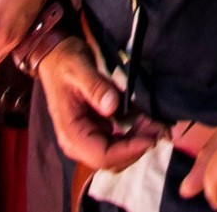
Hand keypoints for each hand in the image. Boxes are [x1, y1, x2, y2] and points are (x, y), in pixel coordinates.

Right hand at [38, 37, 162, 171]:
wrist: (56, 57)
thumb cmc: (66, 62)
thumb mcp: (80, 69)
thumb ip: (95, 87)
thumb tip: (112, 107)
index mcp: (71, 133)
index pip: (101, 155)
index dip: (127, 151)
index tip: (150, 138)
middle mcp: (77, 142)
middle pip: (110, 160)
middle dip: (136, 148)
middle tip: (159, 129)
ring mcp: (87, 137)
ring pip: (115, 154)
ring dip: (136, 143)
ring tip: (156, 125)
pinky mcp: (95, 130)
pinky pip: (115, 142)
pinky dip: (132, 136)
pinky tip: (145, 121)